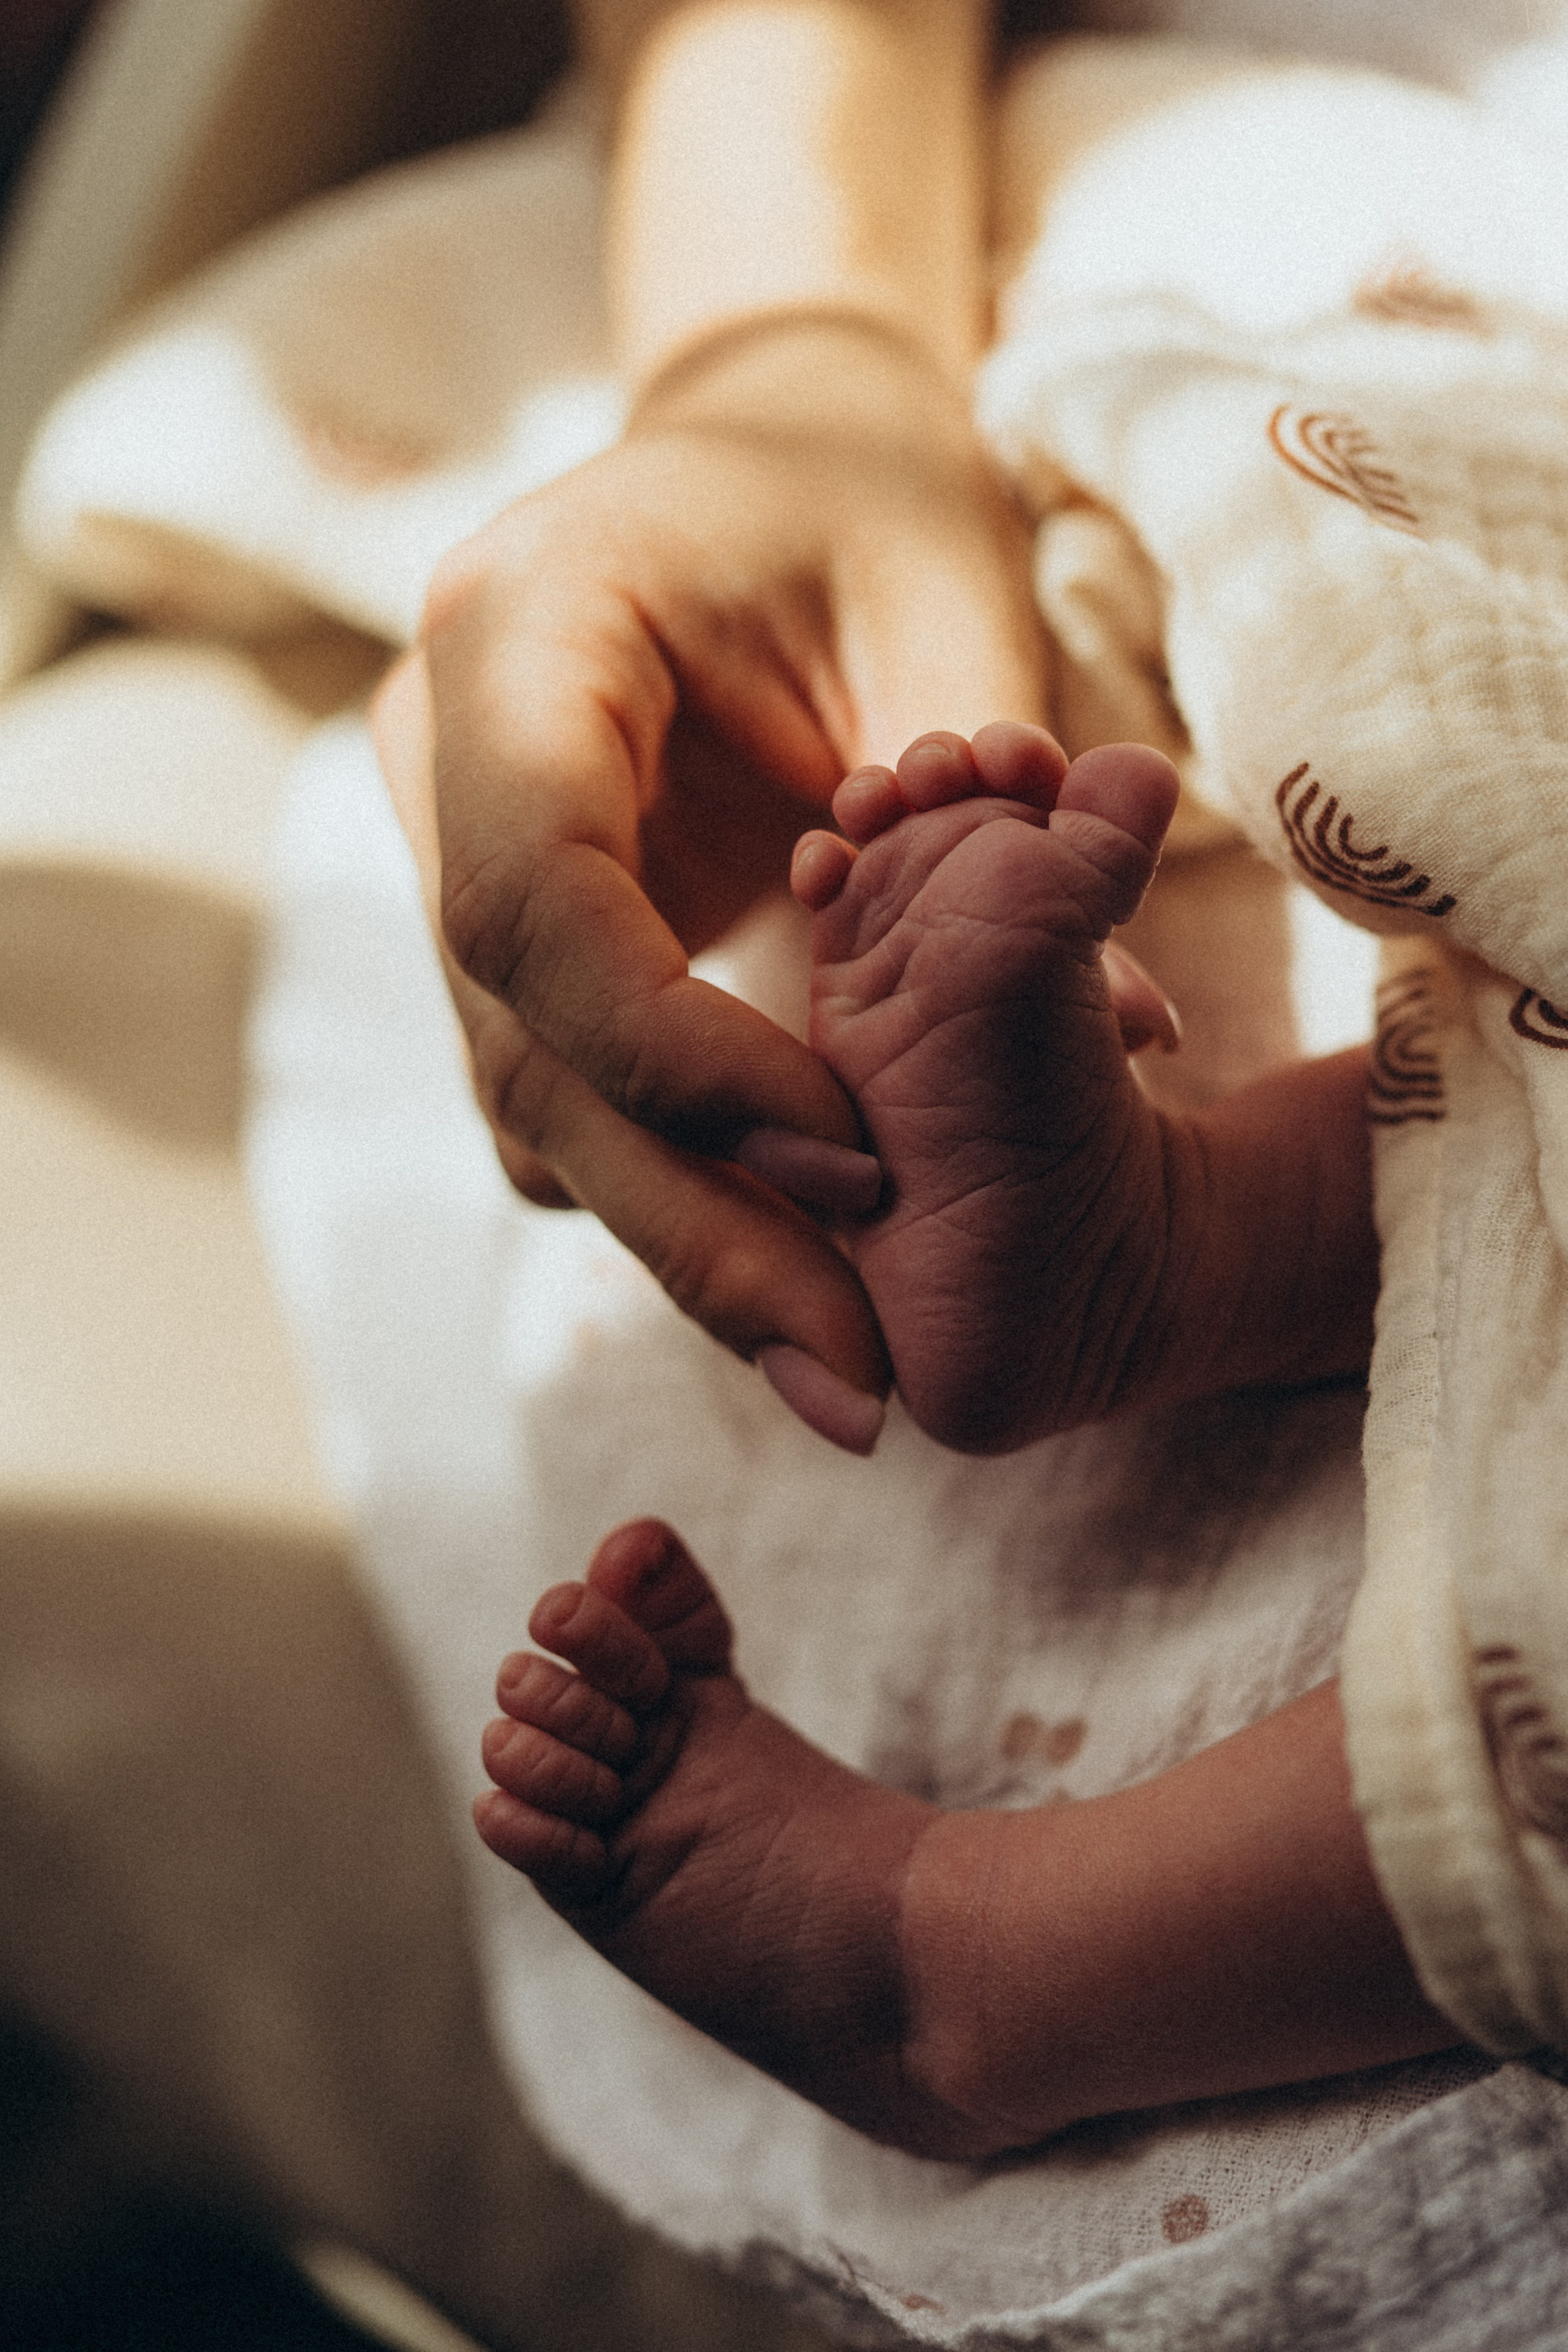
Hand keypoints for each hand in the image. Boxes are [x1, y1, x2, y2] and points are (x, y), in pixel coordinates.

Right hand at [375, 315, 1048, 1442]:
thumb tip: (1119, 1039)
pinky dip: (679, 1183)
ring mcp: (452, 848)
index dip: (683, 1060)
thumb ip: (996, 812)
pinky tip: (800, 1260)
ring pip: (534, 1099)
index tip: (857, 1157)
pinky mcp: (516, 928)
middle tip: (850, 1386)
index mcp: (518, 637)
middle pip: (523, 1046)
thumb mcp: (950, 601)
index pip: (536, 903)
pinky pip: (567, 1092)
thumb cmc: (866, 494)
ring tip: (843, 1367)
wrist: (766, 447)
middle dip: (693, 1222)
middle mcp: (443, 757)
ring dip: (685, 1237)